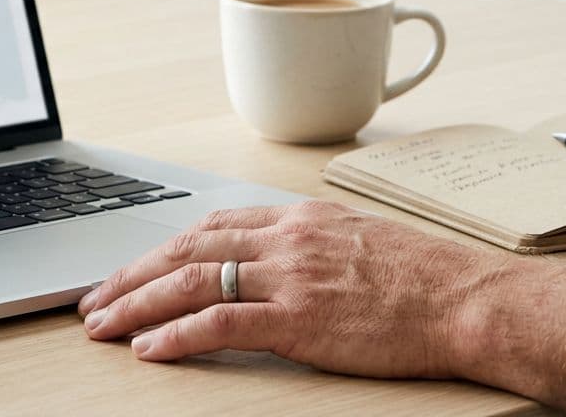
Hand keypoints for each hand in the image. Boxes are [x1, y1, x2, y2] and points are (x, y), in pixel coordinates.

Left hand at [77, 200, 502, 376]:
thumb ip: (310, 244)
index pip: (209, 226)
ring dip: (136, 302)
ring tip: (102, 323)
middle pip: (185, 247)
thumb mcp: (359, 239)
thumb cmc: (428, 278)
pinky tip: (148, 348)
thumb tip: (275, 257)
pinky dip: (176, 335)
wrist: (471, 300)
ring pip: (190, 280)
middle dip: (131, 274)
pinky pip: (220, 323)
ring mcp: (290, 276)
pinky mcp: (299, 319)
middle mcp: (285, 238)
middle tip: (94, 298)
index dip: (161, 250)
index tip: (132, 269)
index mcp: (298, 218)